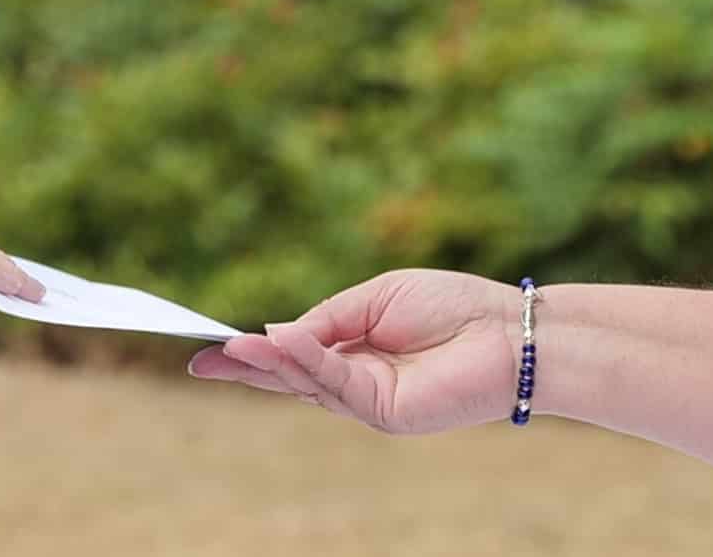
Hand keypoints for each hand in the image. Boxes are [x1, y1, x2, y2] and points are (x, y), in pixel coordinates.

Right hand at [189, 269, 521, 434]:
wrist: (511, 333)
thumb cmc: (454, 307)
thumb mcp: (375, 298)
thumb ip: (326, 319)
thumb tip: (274, 330)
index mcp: (355, 351)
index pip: (295, 356)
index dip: (253, 353)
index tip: (211, 348)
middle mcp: (358, 382)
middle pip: (290, 378)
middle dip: (246, 369)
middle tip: (201, 360)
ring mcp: (370, 402)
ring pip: (307, 384)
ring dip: (269, 364)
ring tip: (234, 345)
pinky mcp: (386, 413)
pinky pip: (336, 383)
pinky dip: (306, 360)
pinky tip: (280, 339)